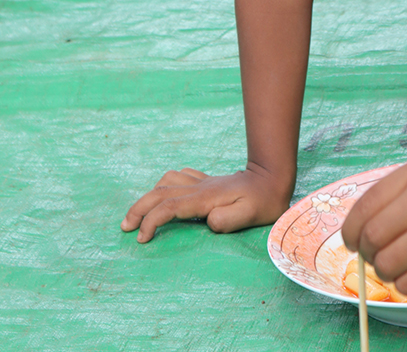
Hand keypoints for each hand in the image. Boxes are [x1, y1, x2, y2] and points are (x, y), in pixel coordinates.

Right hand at [120, 162, 290, 241]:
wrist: (273, 176)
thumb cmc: (264, 200)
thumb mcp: (252, 214)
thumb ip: (229, 219)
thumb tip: (208, 221)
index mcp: (206, 198)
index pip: (170, 207)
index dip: (152, 221)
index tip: (142, 239)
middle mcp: (200, 187)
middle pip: (160, 192)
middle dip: (139, 209)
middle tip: (125, 227)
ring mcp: (202, 182)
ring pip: (167, 182)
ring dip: (149, 196)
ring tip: (139, 213)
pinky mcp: (207, 181)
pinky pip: (179, 177)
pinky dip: (165, 185)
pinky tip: (165, 193)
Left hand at [342, 156, 406, 296]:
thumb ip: (405, 194)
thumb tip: (364, 227)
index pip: (366, 203)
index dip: (352, 228)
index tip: (352, 240)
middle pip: (371, 236)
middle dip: (368, 252)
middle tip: (378, 257)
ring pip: (386, 263)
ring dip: (388, 271)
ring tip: (404, 266)